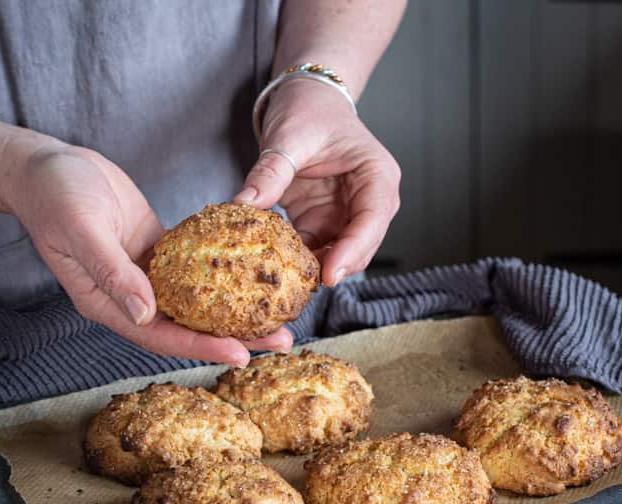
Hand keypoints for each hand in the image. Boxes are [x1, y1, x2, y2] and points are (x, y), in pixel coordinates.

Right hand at [2, 143, 291, 364]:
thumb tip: (145, 314)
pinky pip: (196, 270)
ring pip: (198, 303)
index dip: (202, 347)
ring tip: (279, 317)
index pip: (161, 336)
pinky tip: (254, 278)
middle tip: (281, 341)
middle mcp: (132, 298)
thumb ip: (112, 273)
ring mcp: (148, 277)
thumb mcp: (81, 230)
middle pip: (189, 327)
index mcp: (109, 304)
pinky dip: (224, 277)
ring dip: (237, 311)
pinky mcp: (160, 253)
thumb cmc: (55, 196)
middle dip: (235, 337)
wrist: (48, 167)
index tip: (242, 354)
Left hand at [234, 79, 400, 285]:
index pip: (372, 221)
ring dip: (316, 267)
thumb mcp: (289, 136)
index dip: (352, 251)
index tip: (328, 275)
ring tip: (287, 278)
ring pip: (339, 255)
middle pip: (361, 246)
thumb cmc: (310, 110)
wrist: (305, 100)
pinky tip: (279, 265)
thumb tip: (245, 204)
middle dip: (334, 266)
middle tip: (302, 285)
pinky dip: (299, 260)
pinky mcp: (324, 223)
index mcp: (376, 176)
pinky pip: (316, 250)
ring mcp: (347, 215)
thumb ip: (271, 172)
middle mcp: (369, 201)